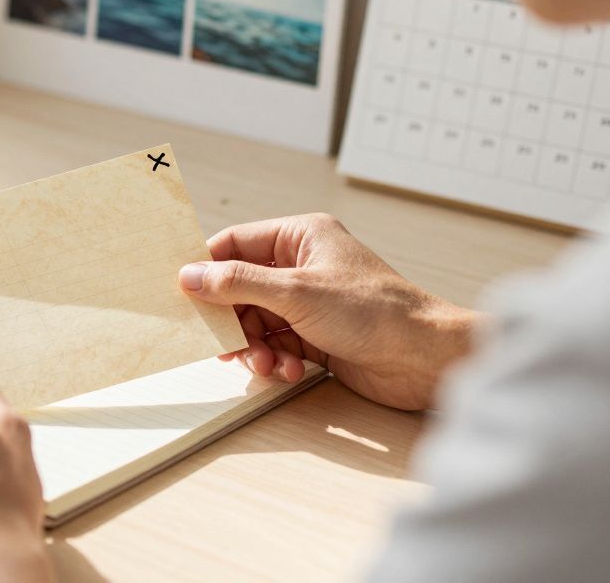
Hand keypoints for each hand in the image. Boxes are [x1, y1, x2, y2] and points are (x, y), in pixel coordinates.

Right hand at [179, 214, 476, 410]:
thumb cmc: (377, 312)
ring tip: (267, 363)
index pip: (236, 244)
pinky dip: (276, 360)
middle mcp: (304, 266)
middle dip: (234, 320)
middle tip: (225, 344)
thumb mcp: (296, 292)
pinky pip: (278, 344)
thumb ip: (238, 283)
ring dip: (255, 347)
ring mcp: (311, 302)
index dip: (208, 268)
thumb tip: (192, 276)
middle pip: (242, 288)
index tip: (185, 293)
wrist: (424, 359)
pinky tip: (289, 371)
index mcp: (301, 237)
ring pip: (258, 321)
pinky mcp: (318, 336)